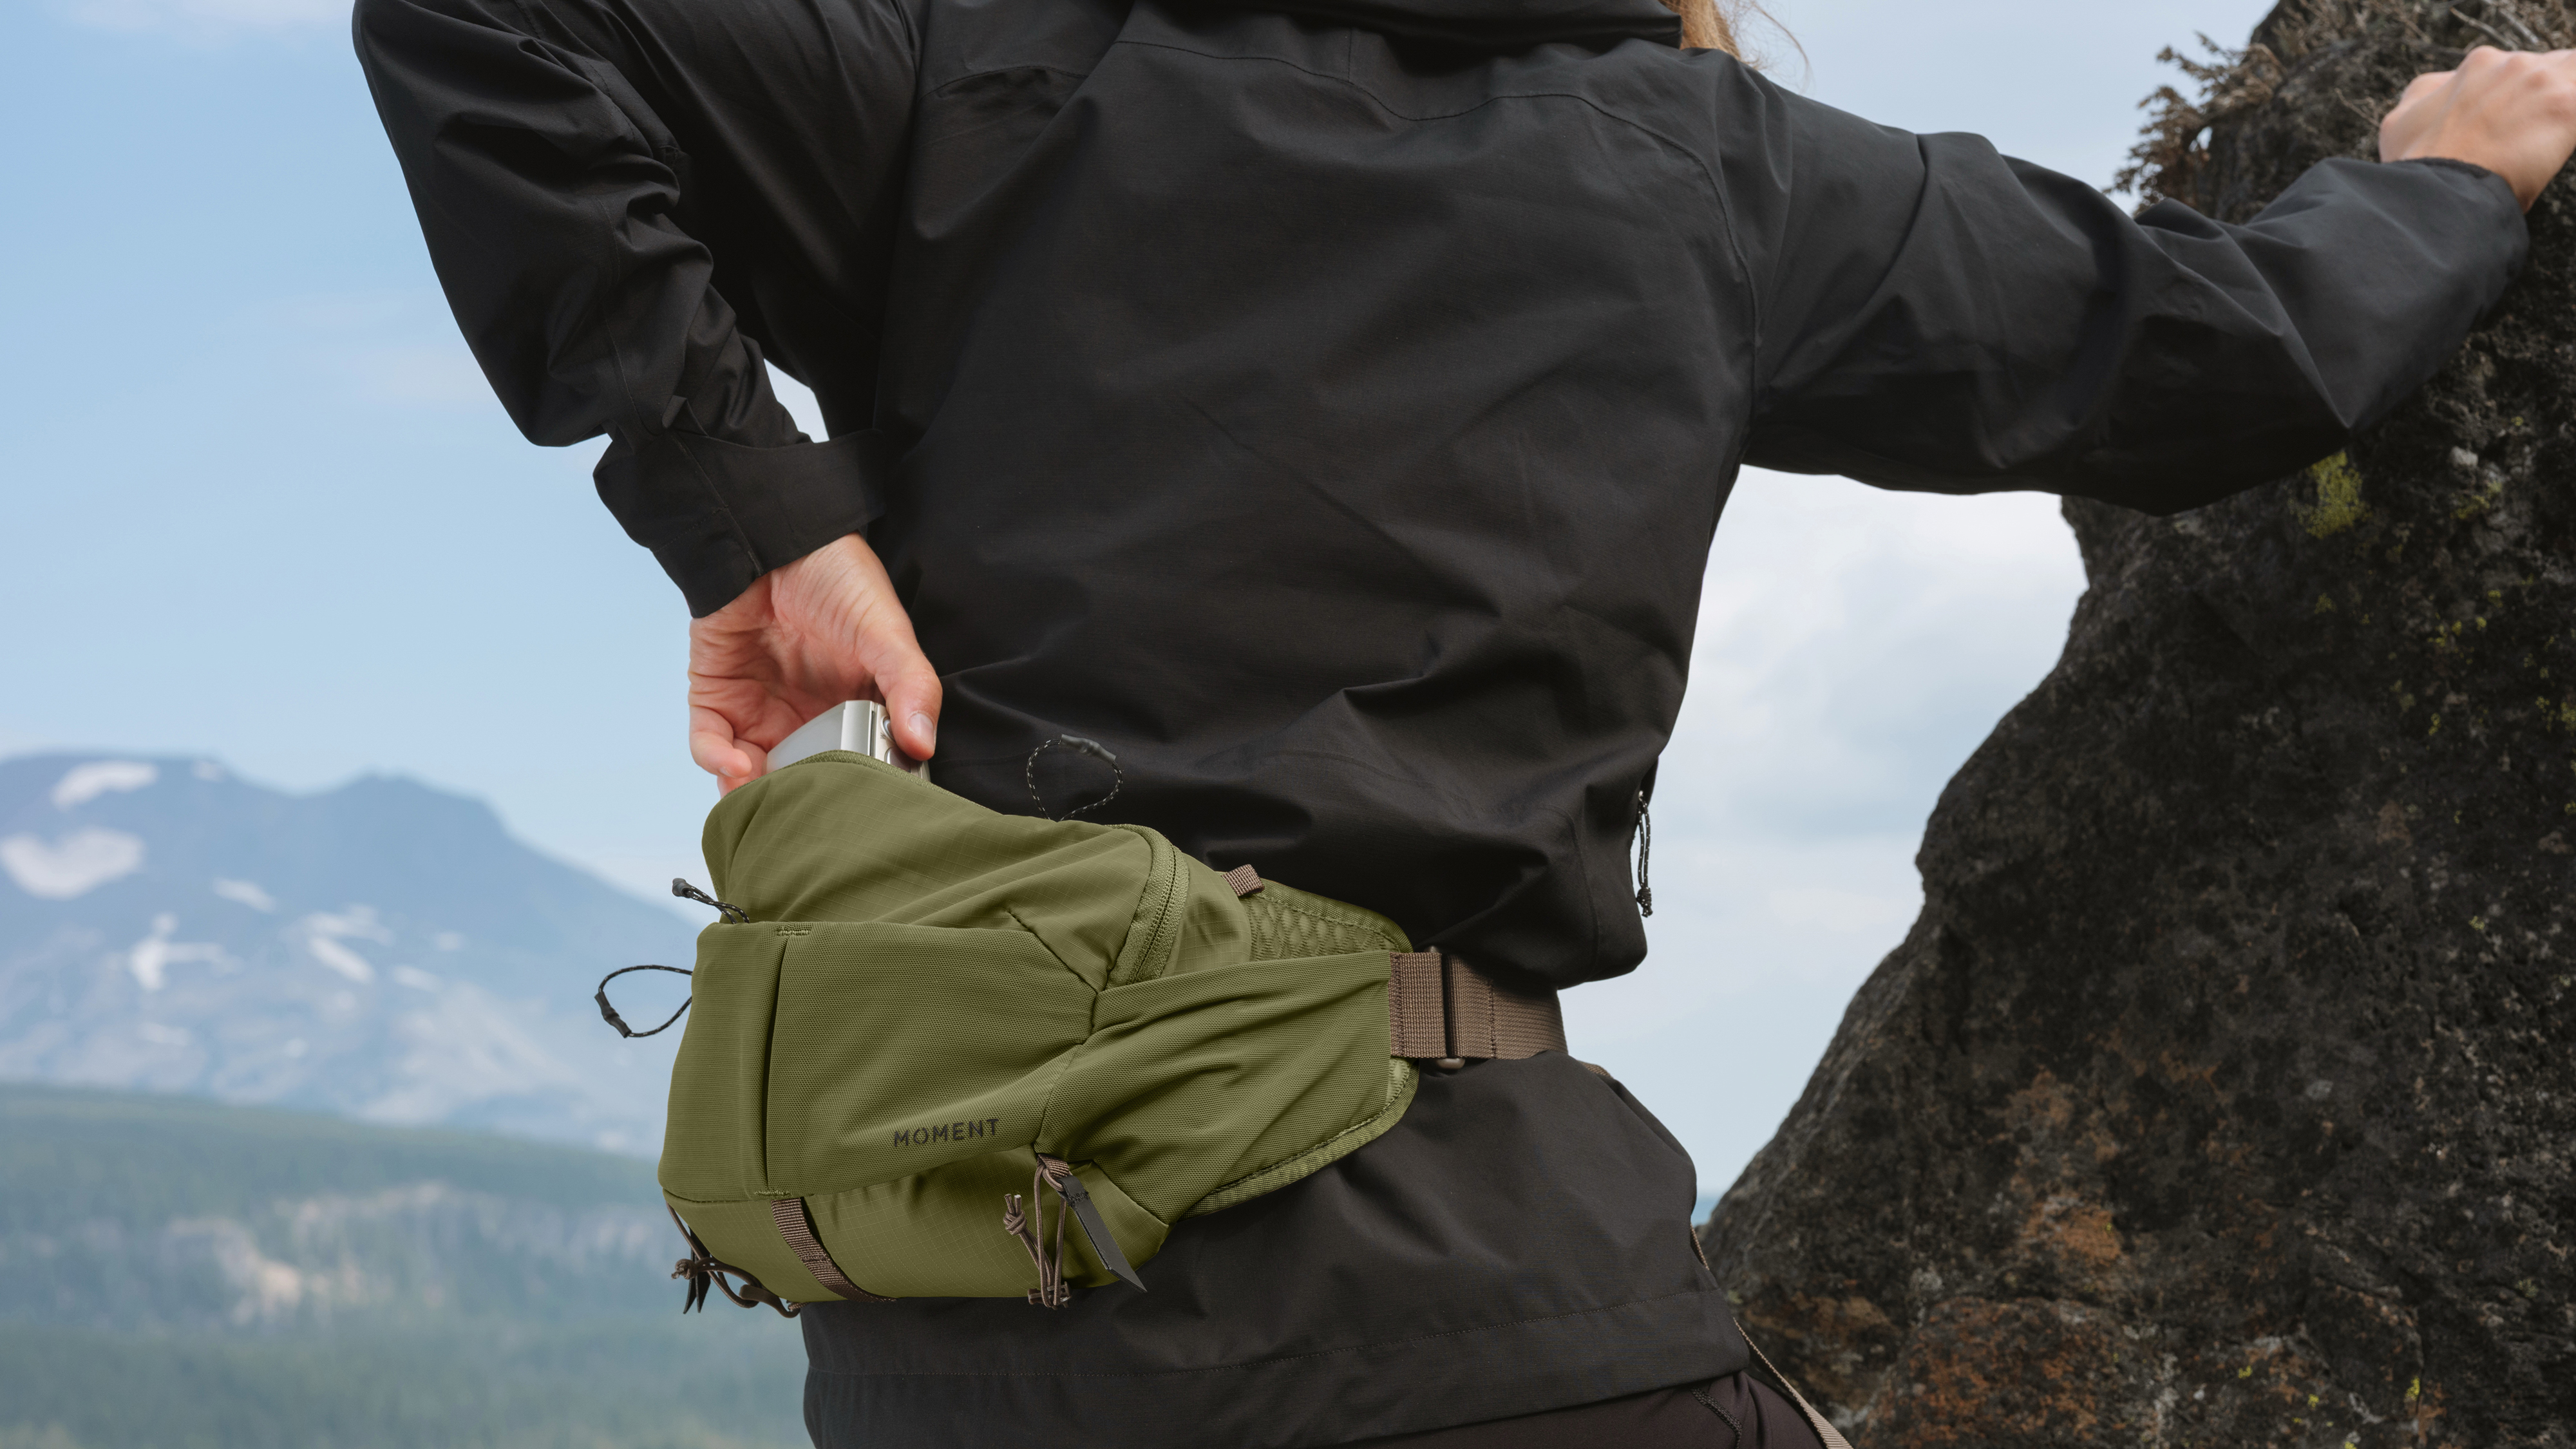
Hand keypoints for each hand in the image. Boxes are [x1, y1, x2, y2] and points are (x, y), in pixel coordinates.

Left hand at [687, 533, 940, 793]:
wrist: (772, 533)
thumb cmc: (837, 577)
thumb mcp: (886, 632)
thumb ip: (911, 686)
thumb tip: (923, 745)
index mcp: (855, 707)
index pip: (856, 765)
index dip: (855, 792)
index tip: (858, 812)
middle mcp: (807, 716)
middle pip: (802, 781)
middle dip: (800, 806)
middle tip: (805, 823)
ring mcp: (760, 709)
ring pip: (753, 776)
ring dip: (754, 796)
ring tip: (767, 804)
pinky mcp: (718, 697)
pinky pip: (710, 744)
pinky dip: (718, 761)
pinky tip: (736, 765)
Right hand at [2381, 45, 2575, 208]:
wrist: (2438, 194)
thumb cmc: (2417, 166)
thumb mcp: (2399, 122)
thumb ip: (2427, 95)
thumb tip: (2443, 89)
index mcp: (2478, 64)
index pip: (2518, 70)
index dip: (2516, 99)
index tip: (2509, 126)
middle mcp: (2512, 64)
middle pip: (2551, 71)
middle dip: (2543, 101)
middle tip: (2527, 138)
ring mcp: (2542, 82)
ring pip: (2573, 79)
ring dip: (2561, 108)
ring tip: (2544, 140)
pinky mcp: (2567, 107)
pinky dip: (2569, 125)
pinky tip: (2556, 141)